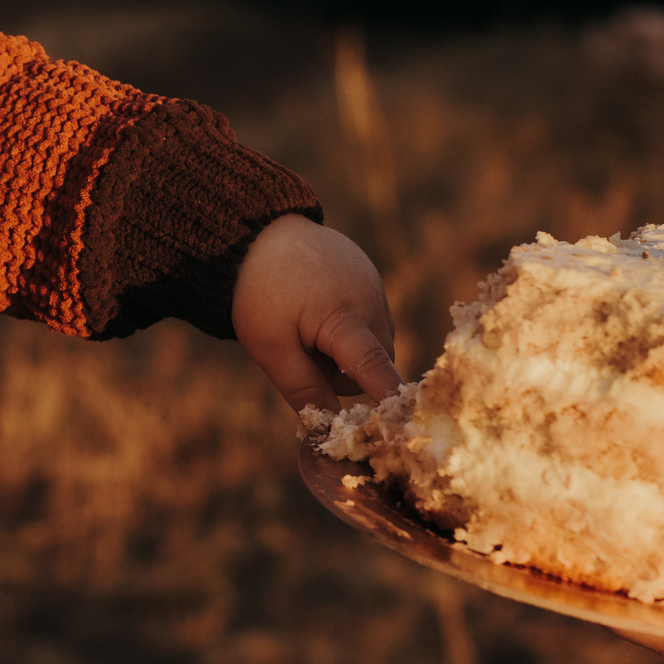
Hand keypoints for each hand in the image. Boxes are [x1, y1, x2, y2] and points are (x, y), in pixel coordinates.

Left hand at [232, 214, 399, 406]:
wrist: (256, 234)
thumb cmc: (259, 292)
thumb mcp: (270, 348)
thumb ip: (304, 389)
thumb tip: (331, 429)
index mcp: (344, 317)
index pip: (374, 367)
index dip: (388, 397)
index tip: (407, 422)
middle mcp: (371, 300)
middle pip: (375, 364)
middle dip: (344, 373)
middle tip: (302, 352)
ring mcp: (375, 286)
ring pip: (373, 343)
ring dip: (345, 351)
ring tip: (305, 325)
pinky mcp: (371, 278)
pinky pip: (369, 319)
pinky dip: (346, 327)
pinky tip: (316, 307)